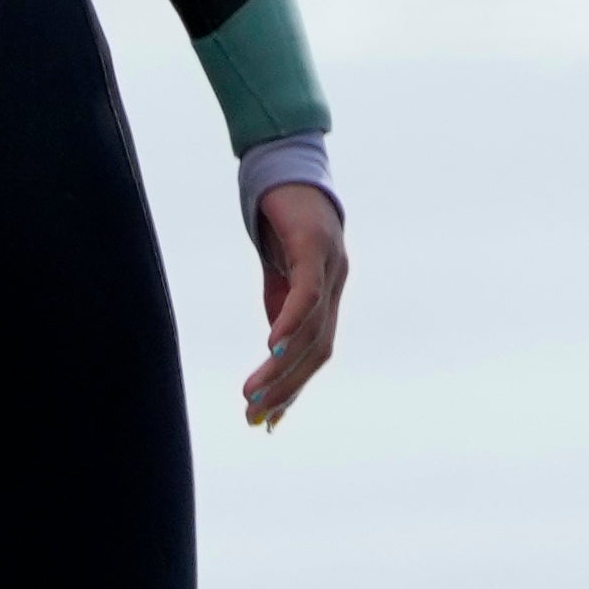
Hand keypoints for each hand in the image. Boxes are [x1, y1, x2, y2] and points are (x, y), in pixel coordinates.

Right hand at [242, 180, 346, 428]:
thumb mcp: (277, 275)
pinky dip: (291, 325)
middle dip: (286, 388)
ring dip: (282, 368)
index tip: (267, 422)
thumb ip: (280, 310)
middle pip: (318, 350)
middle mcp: (336, 285)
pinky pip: (308, 294)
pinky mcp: (316, 246)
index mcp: (327, 296)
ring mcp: (331, 266)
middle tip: (253, 416)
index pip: (316, 353)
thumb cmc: (282, 221)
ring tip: (252, 394)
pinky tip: (273, 348)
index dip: (294, 388)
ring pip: (312, 331)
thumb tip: (274, 354)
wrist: (285, 167)